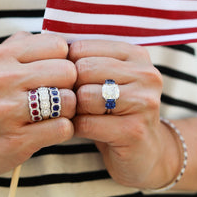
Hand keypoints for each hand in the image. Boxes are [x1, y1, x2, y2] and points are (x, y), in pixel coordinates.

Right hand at [0, 33, 76, 183]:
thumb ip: (24, 45)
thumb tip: (59, 40)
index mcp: (1, 55)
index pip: (58, 45)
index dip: (63, 59)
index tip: (56, 71)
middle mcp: (3, 79)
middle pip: (68, 71)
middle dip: (69, 84)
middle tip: (58, 93)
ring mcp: (9, 111)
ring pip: (69, 100)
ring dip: (68, 108)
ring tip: (54, 111)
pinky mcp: (17, 141)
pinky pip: (63, 128)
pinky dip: (62, 129)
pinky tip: (49, 128)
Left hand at [69, 40, 178, 188]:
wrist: (143, 149)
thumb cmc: (116, 108)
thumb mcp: (107, 77)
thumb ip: (86, 59)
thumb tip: (51, 46)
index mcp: (136, 54)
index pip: (81, 48)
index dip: (68, 66)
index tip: (73, 81)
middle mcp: (145, 74)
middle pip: (83, 69)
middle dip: (72, 88)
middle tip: (77, 99)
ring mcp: (143, 102)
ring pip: (84, 96)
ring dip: (76, 109)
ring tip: (84, 113)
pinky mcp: (134, 130)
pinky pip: (86, 123)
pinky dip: (77, 128)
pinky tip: (86, 129)